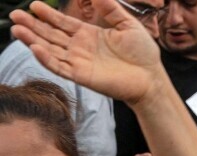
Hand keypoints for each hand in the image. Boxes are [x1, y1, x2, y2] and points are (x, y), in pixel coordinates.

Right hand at [10, 0, 161, 104]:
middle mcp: (80, 48)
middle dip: (32, 25)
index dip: (47, 15)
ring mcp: (79, 62)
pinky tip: (36, 48)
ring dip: (33, 40)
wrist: (152, 78)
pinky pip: (60, 67)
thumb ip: (111, 8)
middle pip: (51, 35)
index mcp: (89, 34)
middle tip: (15, 15)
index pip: (62, 23)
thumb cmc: (143, 53)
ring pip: (50, 50)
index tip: (33, 5)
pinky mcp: (82, 76)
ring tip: (16, 29)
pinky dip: (46, 59)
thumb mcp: (127, 24)